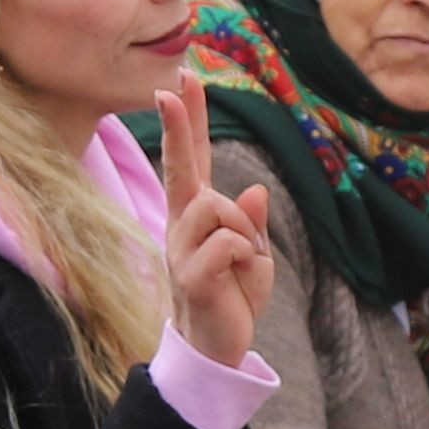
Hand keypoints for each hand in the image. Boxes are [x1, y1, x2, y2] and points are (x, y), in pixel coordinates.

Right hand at [155, 75, 273, 368]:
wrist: (217, 347)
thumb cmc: (233, 294)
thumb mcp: (256, 253)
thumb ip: (252, 221)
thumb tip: (254, 190)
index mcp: (197, 213)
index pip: (192, 159)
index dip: (187, 121)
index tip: (179, 81)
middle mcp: (182, 224)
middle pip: (182, 167)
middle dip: (178, 125)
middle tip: (172, 86)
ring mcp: (182, 248)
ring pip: (220, 207)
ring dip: (246, 231)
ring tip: (244, 260)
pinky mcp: (191, 275)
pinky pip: (230, 243)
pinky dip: (247, 256)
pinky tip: (238, 276)